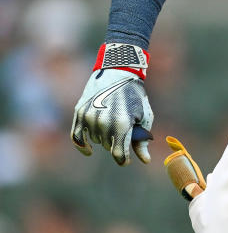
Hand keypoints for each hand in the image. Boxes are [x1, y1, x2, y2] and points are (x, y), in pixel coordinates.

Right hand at [70, 43, 153, 165]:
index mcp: (122, 124)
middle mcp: (103, 122)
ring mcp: (89, 117)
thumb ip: (142, 140)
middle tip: (125, 125)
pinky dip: (82, 146)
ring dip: (104, 137)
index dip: (123, 159)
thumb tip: (145, 161)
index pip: (119, 153)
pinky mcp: (80, 113)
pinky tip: (89, 151)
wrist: (118, 72)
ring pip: (96, 140)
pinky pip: (76, 137)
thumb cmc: (135, 96)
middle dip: (117, 141)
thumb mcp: (144, 116)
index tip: (125, 160)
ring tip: (114, 120)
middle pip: (108, 146)